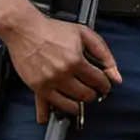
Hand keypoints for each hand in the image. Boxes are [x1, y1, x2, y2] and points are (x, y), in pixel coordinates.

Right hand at [3, 10, 120, 124]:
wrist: (24, 29)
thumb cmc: (52, 30)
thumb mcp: (85, 34)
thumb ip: (104, 54)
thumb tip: (116, 76)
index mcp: (76, 60)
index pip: (99, 81)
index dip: (104, 85)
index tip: (104, 85)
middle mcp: (62, 73)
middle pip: (86, 95)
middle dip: (93, 94)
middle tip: (92, 90)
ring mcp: (49, 82)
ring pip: (71, 104)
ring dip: (79, 104)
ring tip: (79, 97)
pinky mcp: (36, 87)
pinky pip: (49, 105)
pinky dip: (56, 110)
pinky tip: (61, 111)